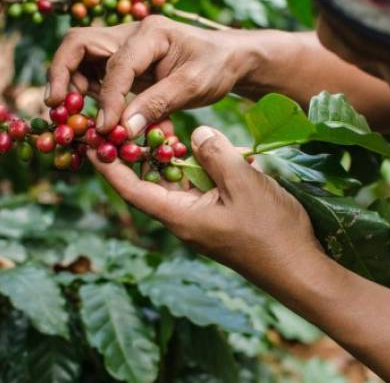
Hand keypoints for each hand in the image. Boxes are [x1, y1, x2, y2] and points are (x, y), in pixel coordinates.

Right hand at [46, 16, 257, 136]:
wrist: (228, 59)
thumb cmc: (216, 67)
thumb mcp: (193, 86)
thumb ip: (157, 105)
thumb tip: (123, 130)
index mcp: (150, 33)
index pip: (116, 64)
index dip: (108, 98)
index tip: (106, 129)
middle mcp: (130, 34)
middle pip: (79, 44)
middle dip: (62, 75)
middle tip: (56, 107)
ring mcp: (124, 47)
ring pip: (81, 59)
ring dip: (72, 85)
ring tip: (73, 115)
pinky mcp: (125, 63)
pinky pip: (95, 75)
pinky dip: (89, 94)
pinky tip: (96, 116)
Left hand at [88, 125, 320, 279]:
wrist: (299, 267)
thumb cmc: (271, 230)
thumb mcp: (243, 184)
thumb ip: (215, 154)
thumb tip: (195, 134)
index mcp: (179, 216)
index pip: (131, 189)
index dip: (109, 166)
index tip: (91, 142)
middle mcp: (183, 219)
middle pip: (149, 183)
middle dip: (136, 154)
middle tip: (127, 123)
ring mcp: (200, 219)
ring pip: (174, 184)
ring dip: (168, 159)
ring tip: (160, 129)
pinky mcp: (217, 217)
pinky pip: (196, 188)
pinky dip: (194, 167)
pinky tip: (202, 150)